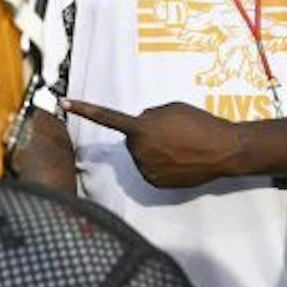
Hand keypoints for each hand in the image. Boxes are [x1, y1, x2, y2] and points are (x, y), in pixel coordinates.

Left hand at [63, 98, 242, 189]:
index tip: (64, 103)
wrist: (222, 150)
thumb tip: (140, 127)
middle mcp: (138, 151)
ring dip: (153, 149)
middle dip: (145, 134)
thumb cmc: (199, 124)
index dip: (84, 109)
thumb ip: (149, 116)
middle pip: (132, 138)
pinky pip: (149, 169)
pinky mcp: (154, 184)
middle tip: (171, 132)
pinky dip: (160, 165)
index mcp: (141, 128)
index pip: (107, 118)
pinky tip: (178, 161)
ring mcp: (146, 170)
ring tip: (179, 146)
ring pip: (141, 154)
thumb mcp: (171, 109)